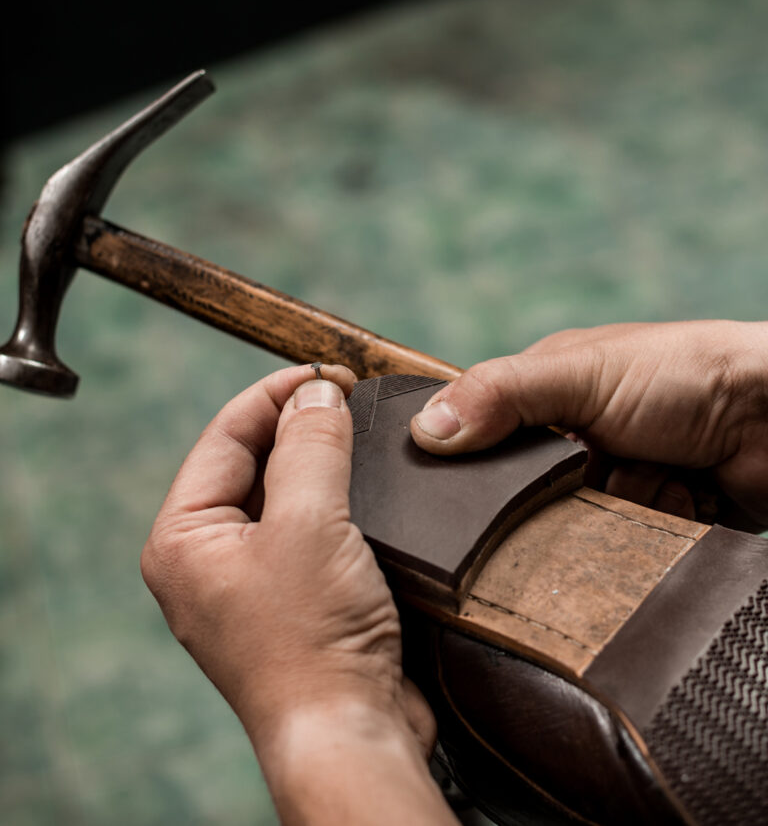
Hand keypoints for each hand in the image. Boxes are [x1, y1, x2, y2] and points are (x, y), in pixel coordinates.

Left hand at [142, 364, 452, 824]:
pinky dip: (334, 499)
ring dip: (319, 461)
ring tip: (357, 430)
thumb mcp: (309, 524)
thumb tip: (317, 393)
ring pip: (283, 494)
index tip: (326, 373)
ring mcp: (250, 581)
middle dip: (298, 425)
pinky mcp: (292, 597)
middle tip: (347, 397)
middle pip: (251, 462)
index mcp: (184, 539)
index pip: (225, 436)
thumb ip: (311, 447)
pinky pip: (308, 527)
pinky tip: (364, 484)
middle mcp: (208, 559)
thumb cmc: (313, 643)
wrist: (351, 733)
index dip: (276, 394)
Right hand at [411, 321, 767, 527]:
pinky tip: (674, 502)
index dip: (473, 465)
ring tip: (648, 481)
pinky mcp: (643, 521)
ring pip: (570, 530)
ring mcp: (609, 482)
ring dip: (610, 513)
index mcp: (544, 394)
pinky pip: (615, 551)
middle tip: (590, 477)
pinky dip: (645, 530)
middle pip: (523, 496)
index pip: (480, 438)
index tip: (480, 487)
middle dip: (556, 497)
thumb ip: (502, 395)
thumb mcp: (583, 374)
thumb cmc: (688, 373)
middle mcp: (572, 441)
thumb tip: (425, 430)